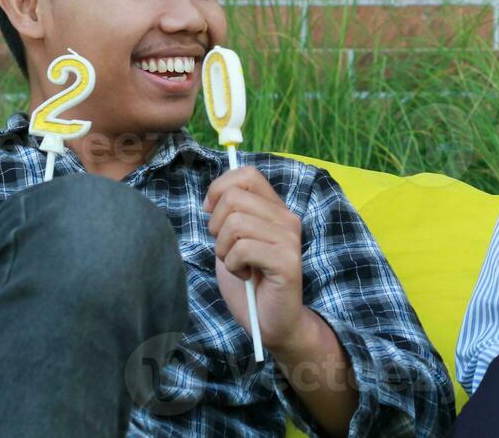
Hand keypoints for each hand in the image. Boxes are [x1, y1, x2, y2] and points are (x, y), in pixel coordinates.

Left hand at [204, 166, 306, 351]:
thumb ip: (230, 216)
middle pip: (233, 198)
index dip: (219, 188)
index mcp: (275, 209)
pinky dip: (233, 265)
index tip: (210, 213)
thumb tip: (213, 196)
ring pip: (235, 223)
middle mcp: (286, 218)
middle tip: (226, 249)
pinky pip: (243, 248)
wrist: (272, 323)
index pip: (247, 174)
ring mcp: (288, 238)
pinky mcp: (286, 260)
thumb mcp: (233, 243)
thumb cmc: (250, 284)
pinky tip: (245, 276)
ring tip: (237, 265)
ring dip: (224, 250)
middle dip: (216, 226)